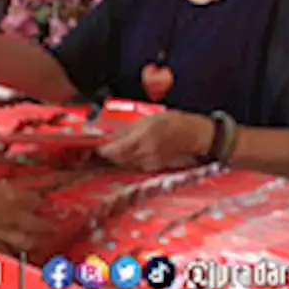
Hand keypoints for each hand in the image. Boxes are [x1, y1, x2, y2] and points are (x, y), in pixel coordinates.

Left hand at [98, 111, 214, 171]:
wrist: (192, 136)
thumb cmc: (170, 122)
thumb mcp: (147, 119)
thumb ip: (126, 130)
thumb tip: (108, 138)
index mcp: (142, 137)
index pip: (114, 149)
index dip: (103, 149)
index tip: (96, 145)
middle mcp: (144, 153)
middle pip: (117, 159)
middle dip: (109, 154)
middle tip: (103, 146)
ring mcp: (148, 163)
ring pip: (124, 163)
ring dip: (118, 157)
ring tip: (117, 148)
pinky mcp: (152, 168)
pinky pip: (134, 165)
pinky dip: (129, 160)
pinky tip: (131, 152)